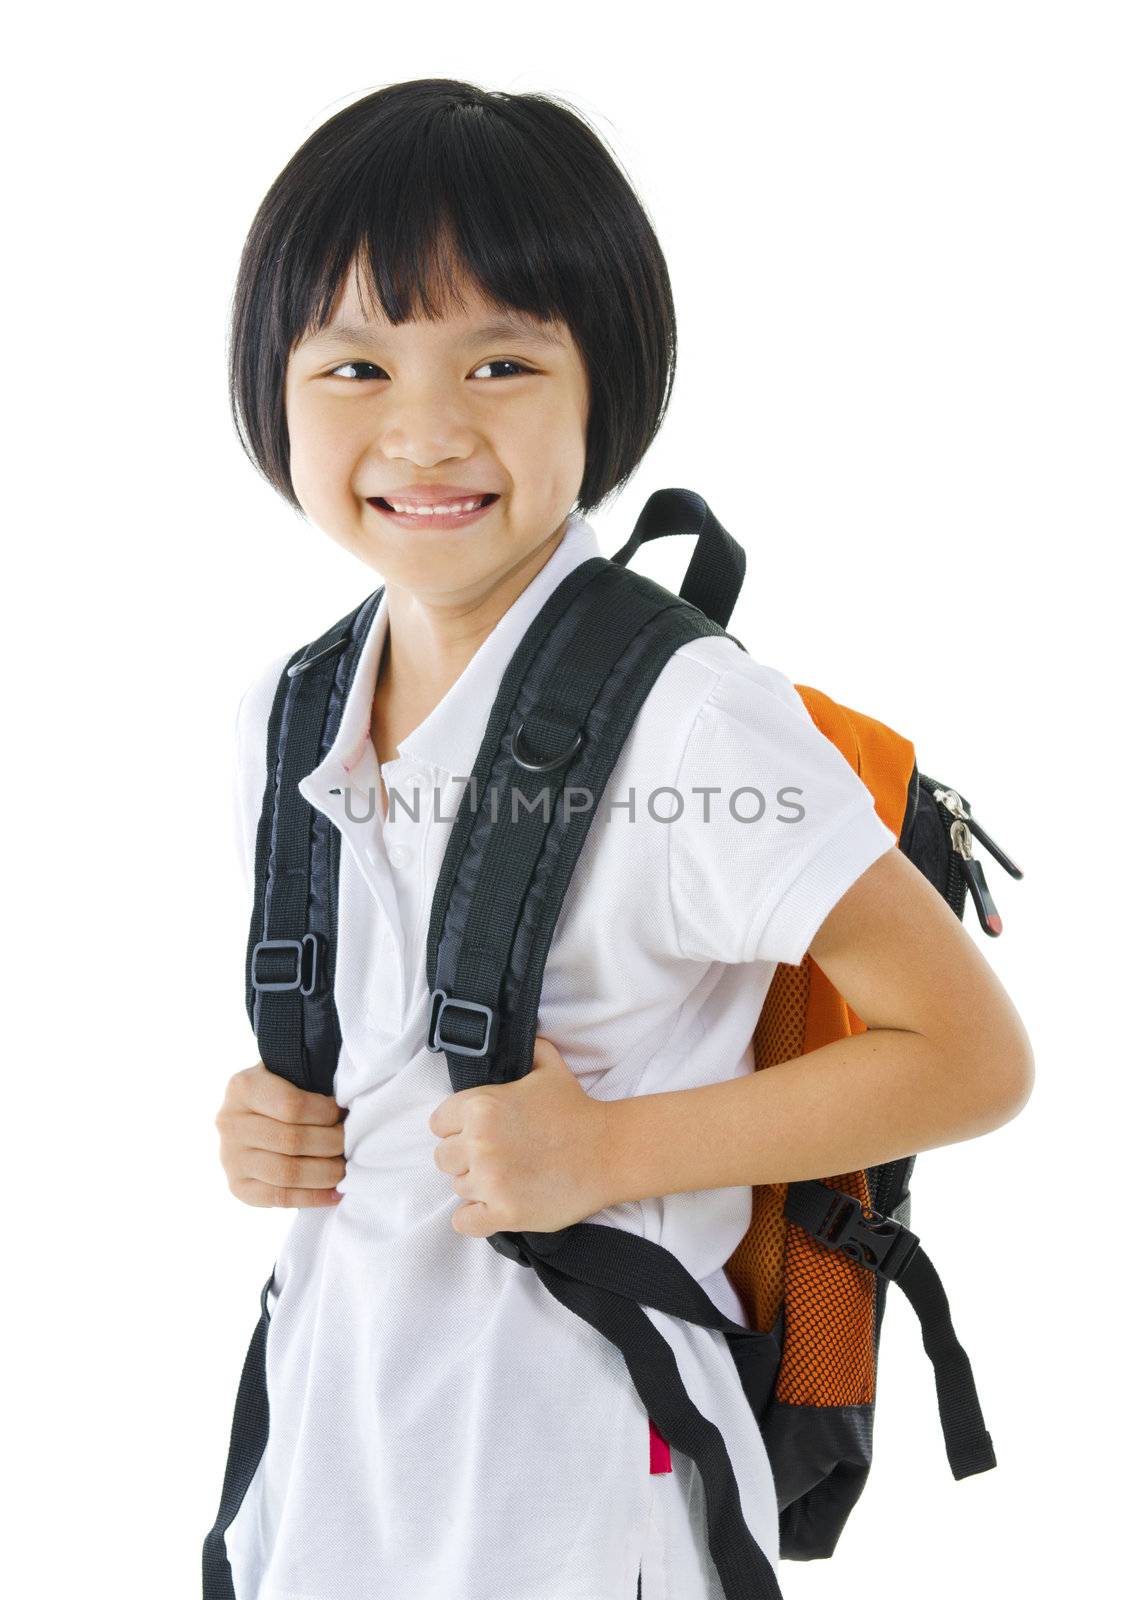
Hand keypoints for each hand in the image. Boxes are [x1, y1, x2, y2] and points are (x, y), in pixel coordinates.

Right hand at [215, 1062, 346, 1207]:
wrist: (251, 1115)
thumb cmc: (282, 1089)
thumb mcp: (288, 1072)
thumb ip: (311, 1081)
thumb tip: (347, 1109)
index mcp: (242, 1087)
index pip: (292, 1105)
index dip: (325, 1113)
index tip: (342, 1113)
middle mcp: (230, 1123)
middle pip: (292, 1141)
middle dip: (331, 1144)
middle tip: (351, 1143)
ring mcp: (230, 1158)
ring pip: (287, 1173)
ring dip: (326, 1173)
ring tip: (346, 1168)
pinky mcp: (238, 1187)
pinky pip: (280, 1198)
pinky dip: (314, 1197)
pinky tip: (336, 1193)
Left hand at [427, 1037, 611, 1238]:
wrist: (608, 1151)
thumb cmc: (576, 1109)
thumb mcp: (548, 1065)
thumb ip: (524, 1047)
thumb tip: (513, 1038)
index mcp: (481, 1106)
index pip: (439, 1124)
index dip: (457, 1128)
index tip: (477, 1132)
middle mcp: (479, 1143)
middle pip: (443, 1158)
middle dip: (464, 1158)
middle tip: (494, 1156)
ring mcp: (490, 1181)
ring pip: (457, 1188)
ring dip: (476, 1185)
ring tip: (505, 1177)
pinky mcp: (504, 1213)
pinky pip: (463, 1221)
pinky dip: (474, 1216)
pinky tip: (492, 1206)